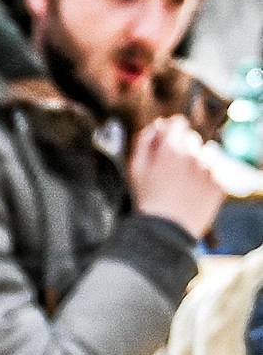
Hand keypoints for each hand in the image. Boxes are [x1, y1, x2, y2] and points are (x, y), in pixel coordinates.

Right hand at [130, 115, 226, 239]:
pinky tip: (190, 193)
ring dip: (194, 163)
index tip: (165, 139)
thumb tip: (156, 126)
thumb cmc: (147, 200)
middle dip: (181, 148)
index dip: (170, 130)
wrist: (166, 231)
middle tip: (169, 168)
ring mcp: (209, 170)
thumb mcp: (135, 169)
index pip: (177, 123)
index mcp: (171, 149)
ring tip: (181, 183)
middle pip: (191, 138)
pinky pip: (213, 174)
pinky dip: (204, 180)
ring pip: (204, 156)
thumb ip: (143, 141)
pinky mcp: (219, 184)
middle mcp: (194, 155)